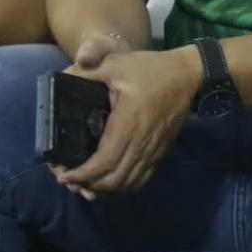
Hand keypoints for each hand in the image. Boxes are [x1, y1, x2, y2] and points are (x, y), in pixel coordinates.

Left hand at [52, 38, 196, 196]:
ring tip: (86, 183)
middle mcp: (142, 142)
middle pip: (114, 179)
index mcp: (128, 122)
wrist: (188, 74)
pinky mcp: (160, 152)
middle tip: (69, 180)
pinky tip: (110, 182)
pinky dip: (123, 187)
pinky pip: (141, 180)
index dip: (82, 174)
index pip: (104, 161)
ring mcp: (153, 150)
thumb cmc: (151, 68)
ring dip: (105, 189)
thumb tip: (63, 76)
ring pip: (127, 184)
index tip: (64, 175)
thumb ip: (89, 68)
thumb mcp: (116, 62)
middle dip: (88, 185)